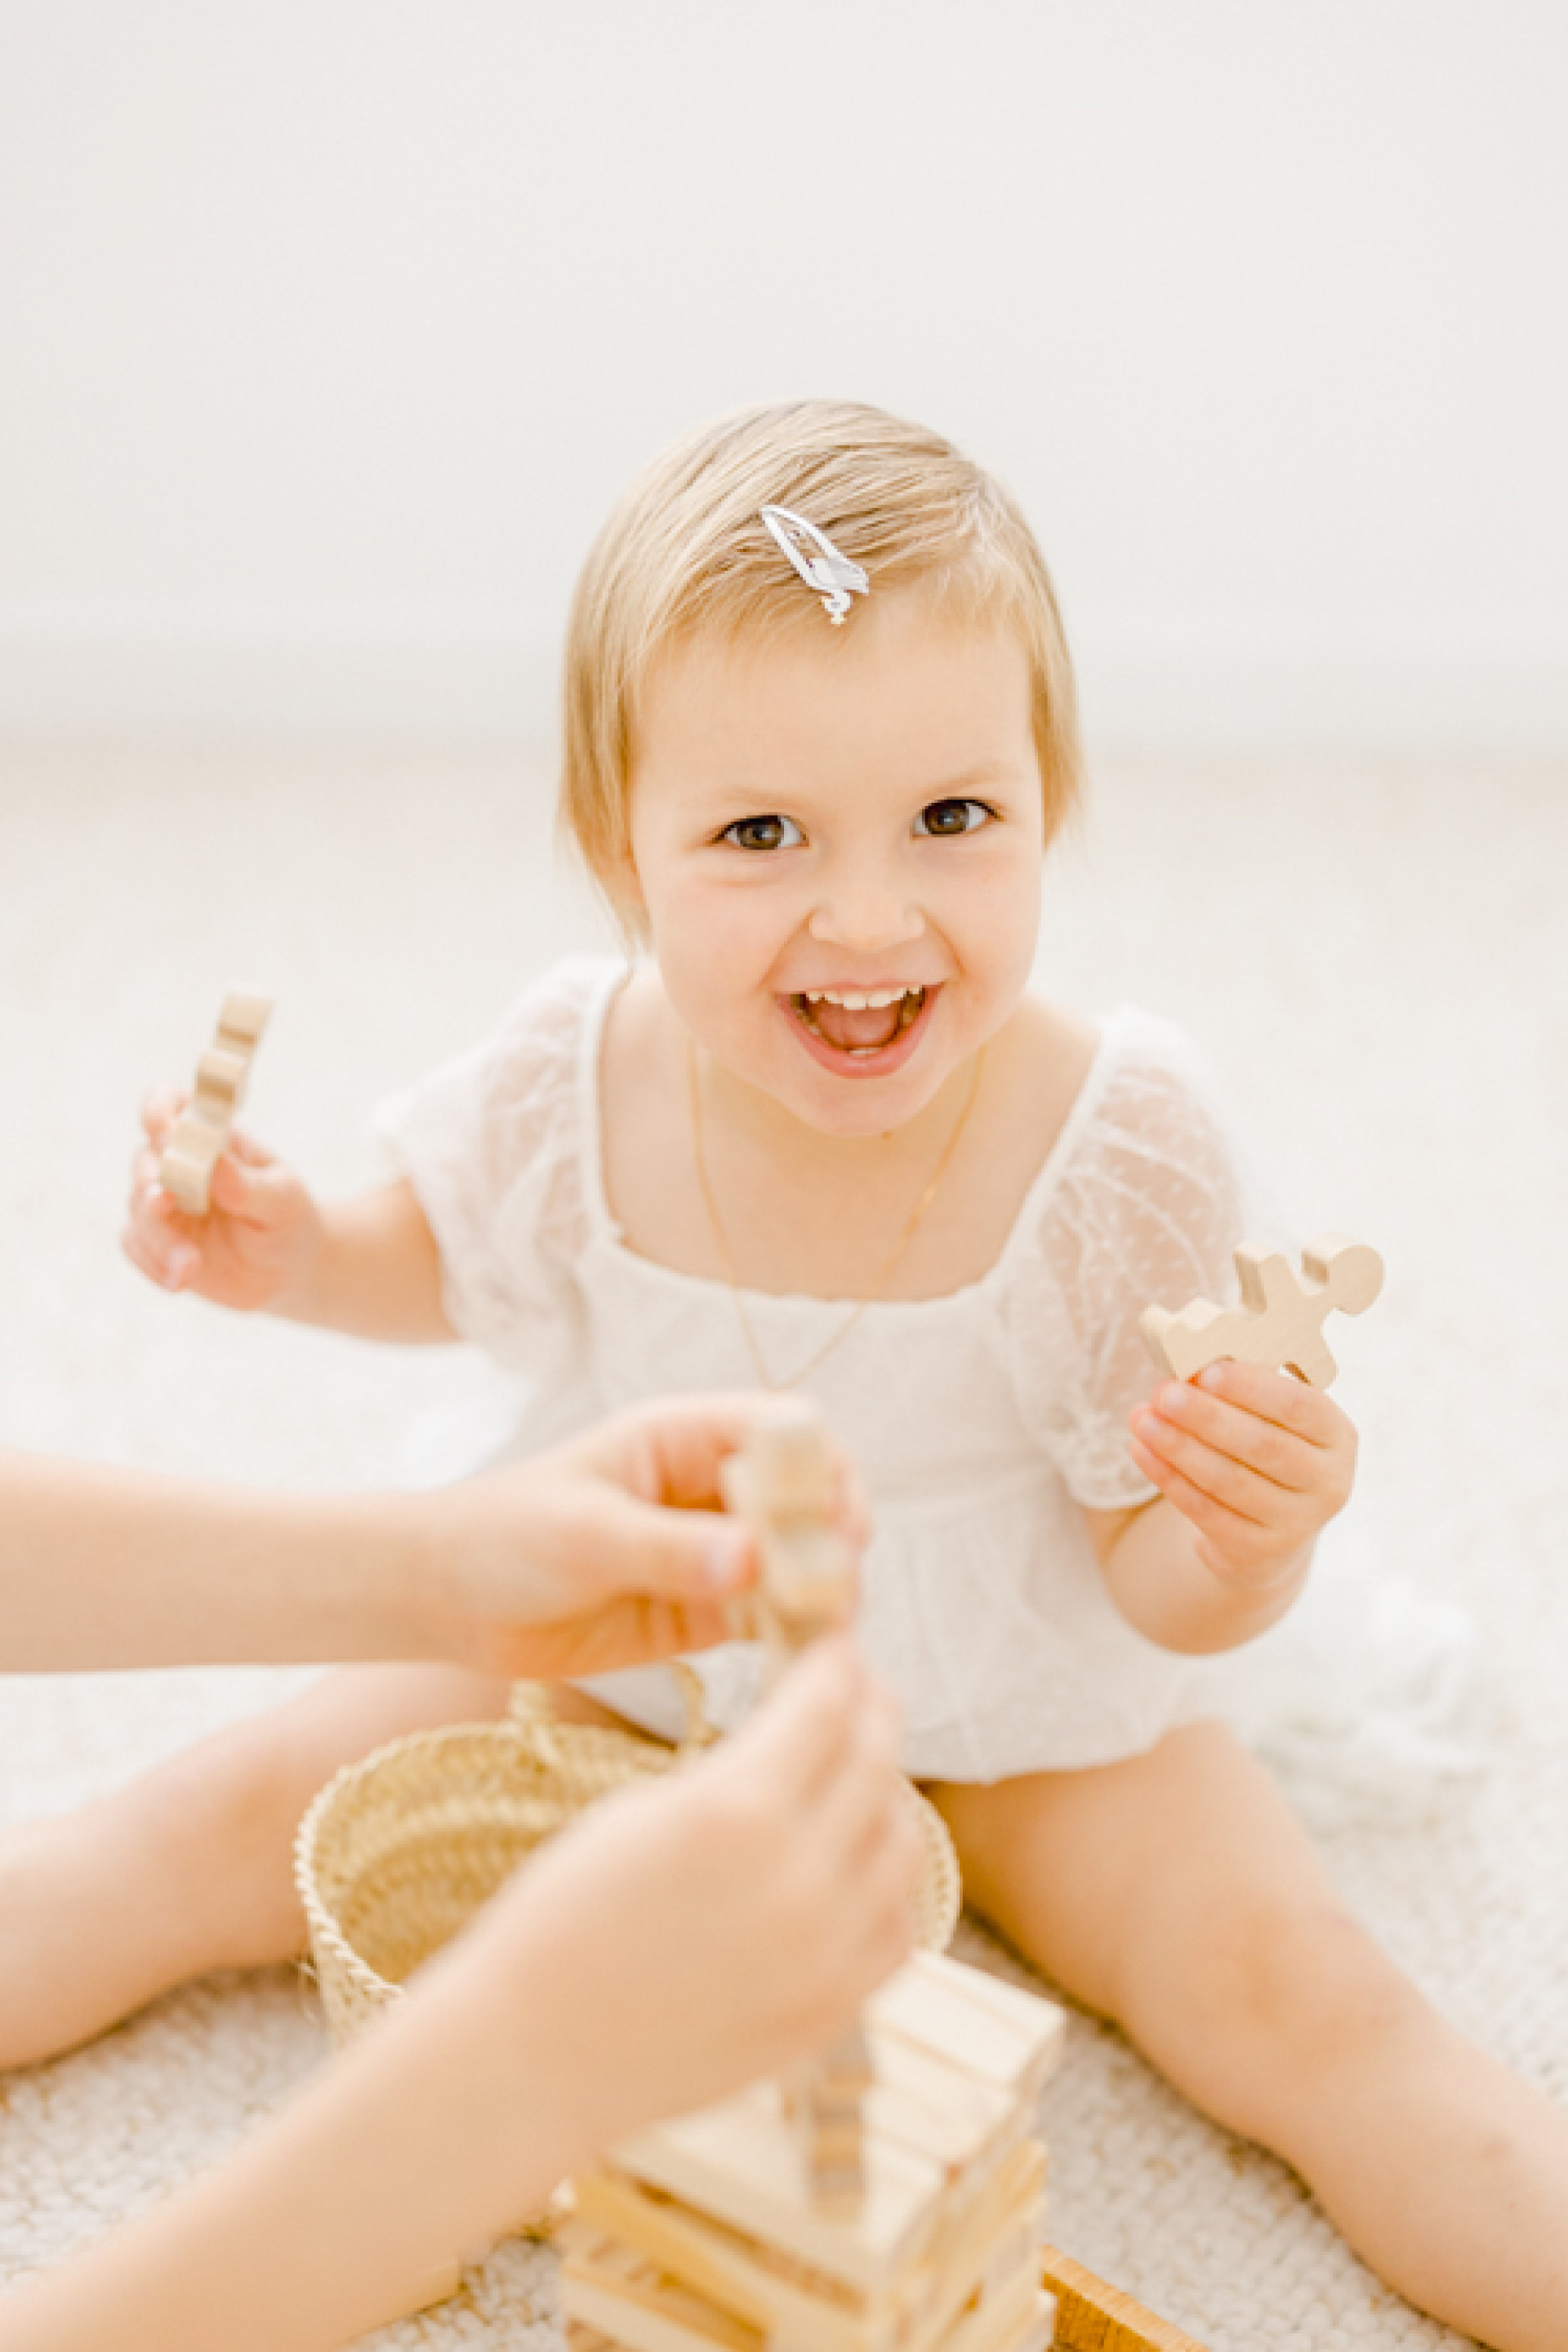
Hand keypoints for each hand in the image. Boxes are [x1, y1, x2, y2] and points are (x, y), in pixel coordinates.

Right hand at [121, 1083, 324, 1311]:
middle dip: (149, 1181)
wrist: (288, 1270)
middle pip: (144, 1160)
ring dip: (159, 1237)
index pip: (170, 1106)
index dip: (161, 1110)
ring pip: (137, 1209)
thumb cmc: (288, 1220)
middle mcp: (177, 1165)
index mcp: (211, 1138)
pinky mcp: (154, 1241)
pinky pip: (135, 1246)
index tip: (167, 1130)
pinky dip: (152, 1264)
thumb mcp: (282, 1201)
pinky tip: (180, 1281)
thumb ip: (248, 1185)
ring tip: (191, 1266)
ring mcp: (163, 1204)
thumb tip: (215, 1163)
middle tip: (164, 1203)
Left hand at [417, 1393, 869, 1678]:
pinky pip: (764, 1617)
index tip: (835, 1513)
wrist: (447, 1600)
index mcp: (681, 1439)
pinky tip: (804, 1654)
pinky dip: (791, 1632)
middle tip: (836, 1582)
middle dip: (831, 1534)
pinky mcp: (700, 1612)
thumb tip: (752, 1559)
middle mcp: (707, 1490)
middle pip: (802, 1499)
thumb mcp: (585, 1536)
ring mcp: (708, 1552)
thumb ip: (669, 1549)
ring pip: (792, 1563)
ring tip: (828, 1626)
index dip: (819, 1465)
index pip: (778, 1431)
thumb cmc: (504, 1536)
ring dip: (819, 1589)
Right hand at [452, 1635, 918, 2154]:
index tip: (836, 1645)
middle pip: (875, 1762)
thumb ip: (742, 1766)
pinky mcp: (833, 2010)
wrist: (537, 2051)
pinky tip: (853, 1861)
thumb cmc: (567, 1914)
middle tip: (860, 1689)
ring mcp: (825, 1954)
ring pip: (902, 1843)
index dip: (836, 1663)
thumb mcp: (648, 1807)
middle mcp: (798, 1879)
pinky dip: (883, 1883)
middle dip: (870, 1710)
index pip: (827, 1704)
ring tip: (856, 1773)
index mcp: (737, 1810)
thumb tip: (808, 1726)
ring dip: (884, 1794)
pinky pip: (894, 1925)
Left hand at [1127, 1358, 1357, 1596]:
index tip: (1206, 1371)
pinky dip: (1170, 1479)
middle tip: (1164, 1393)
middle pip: (1263, 1445)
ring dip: (1179, 1447)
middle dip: (1207, 1417)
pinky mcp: (1260, 1550)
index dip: (1252, 1388)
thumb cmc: (1266, 1448)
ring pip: (1230, 1480)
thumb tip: (1188, 1371)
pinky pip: (1207, 1512)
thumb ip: (1243, 1394)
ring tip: (1142, 1419)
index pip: (1299, 1406)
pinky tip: (1142, 1451)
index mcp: (1337, 1435)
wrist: (1272, 1528)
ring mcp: (1298, 1522)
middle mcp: (1328, 1481)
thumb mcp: (1273, 1419)